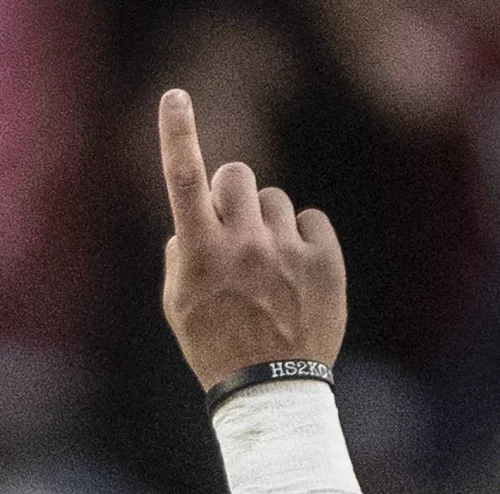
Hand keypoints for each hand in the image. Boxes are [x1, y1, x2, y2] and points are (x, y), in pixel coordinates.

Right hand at [157, 89, 345, 390]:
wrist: (270, 390)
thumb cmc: (214, 346)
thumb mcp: (178, 305)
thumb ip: (181, 253)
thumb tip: (193, 221)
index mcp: (200, 255)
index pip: (183, 180)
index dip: (176, 133)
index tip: (174, 97)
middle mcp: (243, 245)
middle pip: (238, 174)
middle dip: (232, 193)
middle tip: (233, 228)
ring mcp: (287, 250)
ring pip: (274, 200)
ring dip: (267, 224)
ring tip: (267, 269)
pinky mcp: (325, 259)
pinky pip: (312, 220)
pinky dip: (303, 240)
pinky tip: (296, 273)